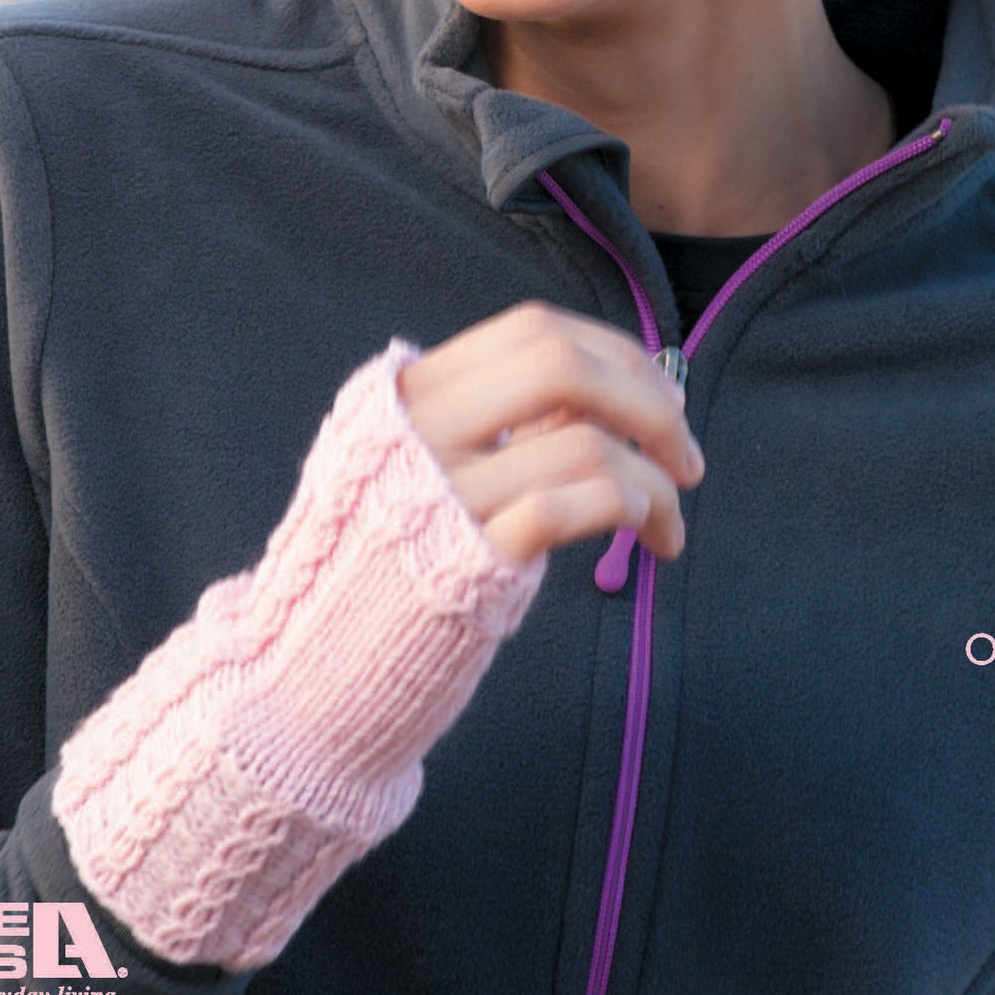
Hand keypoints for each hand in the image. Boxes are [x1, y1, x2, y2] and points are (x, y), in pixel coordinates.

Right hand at [399, 302, 702, 567]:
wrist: (309, 665)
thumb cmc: (385, 564)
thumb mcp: (414, 464)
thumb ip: (487, 419)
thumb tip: (611, 386)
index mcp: (408, 393)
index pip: (532, 329)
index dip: (615, 352)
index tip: (663, 397)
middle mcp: (419, 430)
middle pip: (559, 364)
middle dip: (647, 401)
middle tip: (686, 454)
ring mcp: (443, 495)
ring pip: (583, 443)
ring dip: (655, 479)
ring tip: (669, 521)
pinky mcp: (470, 563)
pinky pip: (570, 507)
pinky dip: (628, 507)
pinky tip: (647, 534)